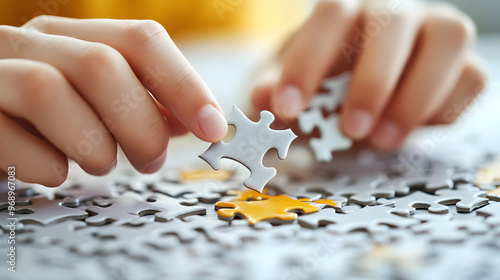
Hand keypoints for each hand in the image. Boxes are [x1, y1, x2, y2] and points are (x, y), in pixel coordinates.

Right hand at [0, 16, 226, 185]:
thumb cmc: (44, 119)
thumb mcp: (97, 103)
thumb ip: (144, 104)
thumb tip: (196, 120)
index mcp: (71, 37)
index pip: (141, 40)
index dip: (184, 84)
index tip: (213, 127)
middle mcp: (29, 44)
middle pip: (101, 65)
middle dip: (140, 124)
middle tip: (150, 160)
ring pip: (49, 91)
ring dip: (94, 145)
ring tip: (102, 164)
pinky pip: (11, 141)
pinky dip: (48, 167)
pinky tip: (54, 171)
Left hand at [252, 0, 485, 149]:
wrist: (354, 95)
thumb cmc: (319, 88)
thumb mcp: (287, 91)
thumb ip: (272, 93)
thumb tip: (264, 98)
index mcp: (345, 11)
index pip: (331, 15)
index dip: (309, 60)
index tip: (288, 108)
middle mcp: (392, 12)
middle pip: (392, 24)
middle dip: (372, 82)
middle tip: (350, 130)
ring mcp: (434, 31)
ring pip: (448, 40)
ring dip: (415, 96)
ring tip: (382, 140)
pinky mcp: (463, 63)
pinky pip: (472, 77)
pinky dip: (443, 109)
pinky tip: (408, 131)